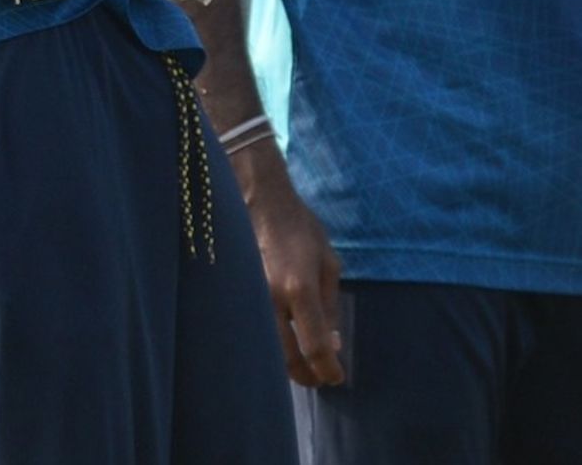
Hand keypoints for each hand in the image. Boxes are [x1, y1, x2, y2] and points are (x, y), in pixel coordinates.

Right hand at [237, 145, 344, 386]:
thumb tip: (332, 344)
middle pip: (288, 360)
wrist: (262, 204)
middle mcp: (273, 300)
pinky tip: (286, 346)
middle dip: (308, 377)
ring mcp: (253, 300)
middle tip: (322, 378)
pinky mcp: (243, 298)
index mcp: (300, 289)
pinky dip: (274, 349)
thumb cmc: (302, 229)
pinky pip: (260, 335)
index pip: (315, 346)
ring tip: (307, 365)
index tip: (338, 377)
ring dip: (290, 366)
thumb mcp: (329, 263)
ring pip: (270, 352)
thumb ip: (330, 306)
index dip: (328, 369)